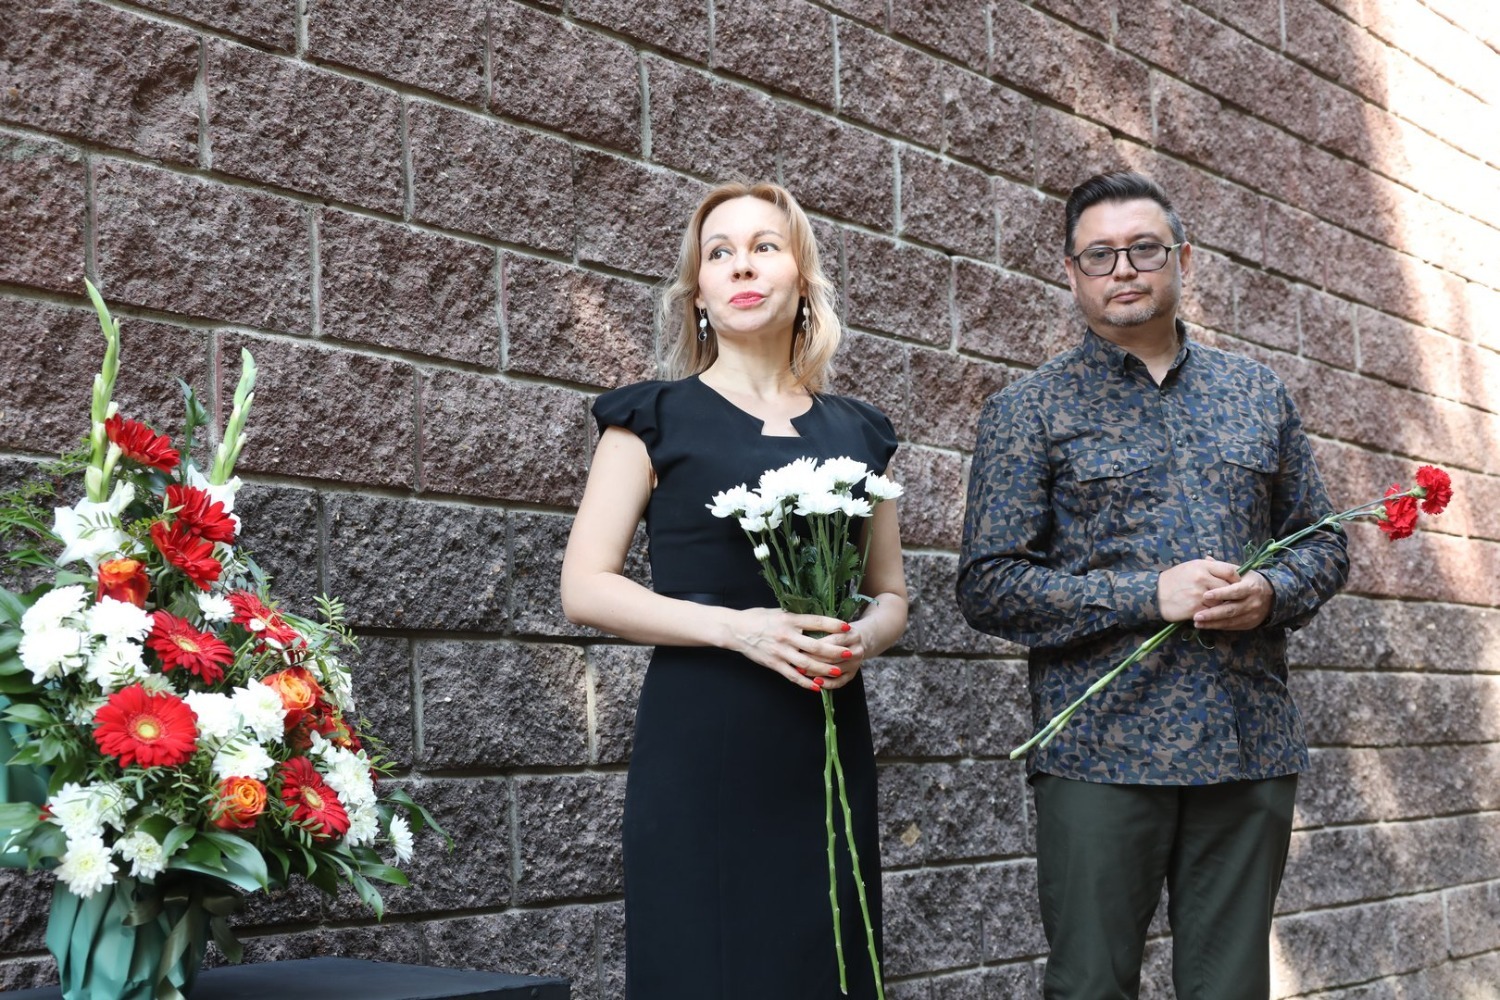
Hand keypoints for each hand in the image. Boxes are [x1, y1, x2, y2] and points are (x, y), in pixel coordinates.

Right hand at [727, 608, 858, 690]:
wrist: (735, 629)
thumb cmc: (758, 617)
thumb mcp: (779, 611)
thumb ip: (796, 617)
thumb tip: (817, 620)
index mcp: (789, 619)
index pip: (816, 622)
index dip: (833, 625)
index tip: (848, 627)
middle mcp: (786, 636)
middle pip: (816, 646)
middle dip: (834, 651)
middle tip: (849, 653)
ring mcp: (780, 652)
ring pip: (807, 664)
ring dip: (824, 669)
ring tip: (838, 672)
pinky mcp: (774, 664)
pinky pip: (792, 676)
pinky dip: (805, 682)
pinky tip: (816, 687)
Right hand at [1157, 559, 1241, 621]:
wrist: (1155, 594)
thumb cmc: (1175, 579)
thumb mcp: (1192, 566)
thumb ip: (1211, 566)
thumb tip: (1230, 570)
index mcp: (1202, 566)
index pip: (1230, 571)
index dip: (1237, 579)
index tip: (1238, 584)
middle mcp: (1202, 578)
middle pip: (1228, 588)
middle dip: (1231, 595)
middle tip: (1234, 599)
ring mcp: (1199, 594)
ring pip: (1221, 602)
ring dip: (1222, 606)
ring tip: (1222, 607)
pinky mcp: (1195, 608)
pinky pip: (1212, 613)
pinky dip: (1214, 615)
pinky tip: (1212, 614)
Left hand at [1194, 570, 1272, 630]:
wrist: (1270, 596)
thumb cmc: (1248, 581)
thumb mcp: (1241, 572)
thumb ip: (1224, 567)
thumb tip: (1207, 558)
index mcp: (1251, 587)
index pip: (1235, 591)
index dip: (1221, 594)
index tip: (1206, 595)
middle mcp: (1253, 602)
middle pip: (1232, 609)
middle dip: (1213, 613)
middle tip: (1197, 615)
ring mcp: (1252, 614)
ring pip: (1231, 620)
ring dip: (1213, 623)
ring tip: (1197, 622)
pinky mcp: (1249, 624)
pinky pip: (1232, 626)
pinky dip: (1218, 626)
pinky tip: (1205, 625)